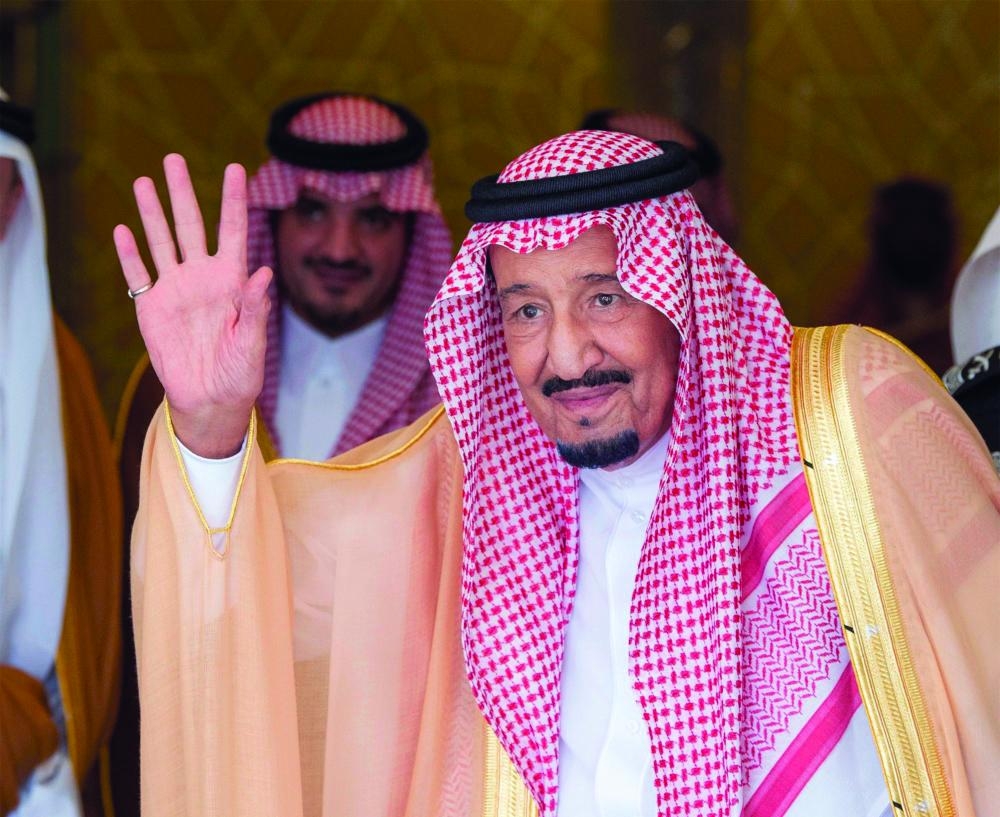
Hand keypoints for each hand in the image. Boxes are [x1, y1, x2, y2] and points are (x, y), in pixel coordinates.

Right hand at [114, 155, 271, 456]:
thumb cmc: (240, 373)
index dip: (233, 200)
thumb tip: (264, 273)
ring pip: (161, 241)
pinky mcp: (151, 307)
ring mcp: (175, 289)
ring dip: (151, 213)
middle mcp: (202, 277)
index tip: (234, 169)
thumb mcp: (253, 344)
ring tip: (143, 182)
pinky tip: (122, 230)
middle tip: (173, 158)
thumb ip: (256, 310)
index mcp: (232, 281)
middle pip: (190, 226)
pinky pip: (138, 275)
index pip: (233, 232)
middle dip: (182, 193)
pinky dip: (129, 254)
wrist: (210, 400)